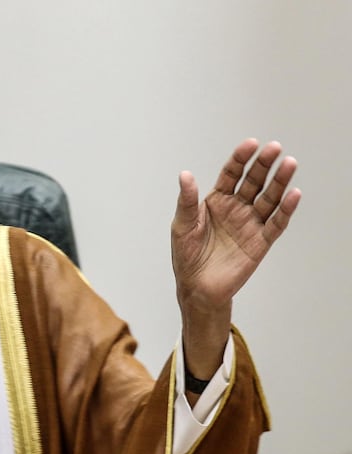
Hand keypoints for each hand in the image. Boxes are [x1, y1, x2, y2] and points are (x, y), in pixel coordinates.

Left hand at [171, 139, 300, 378]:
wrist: (196, 287)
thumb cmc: (187, 255)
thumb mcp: (182, 225)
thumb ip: (187, 201)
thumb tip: (185, 174)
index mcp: (216, 200)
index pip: (232, 174)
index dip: (241, 159)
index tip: (251, 144)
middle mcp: (236, 208)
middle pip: (254, 181)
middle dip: (264, 165)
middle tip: (275, 148)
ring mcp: (250, 224)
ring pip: (269, 198)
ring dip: (280, 182)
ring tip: (289, 164)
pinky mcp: (260, 242)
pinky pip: (276, 223)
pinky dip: (285, 210)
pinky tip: (293, 195)